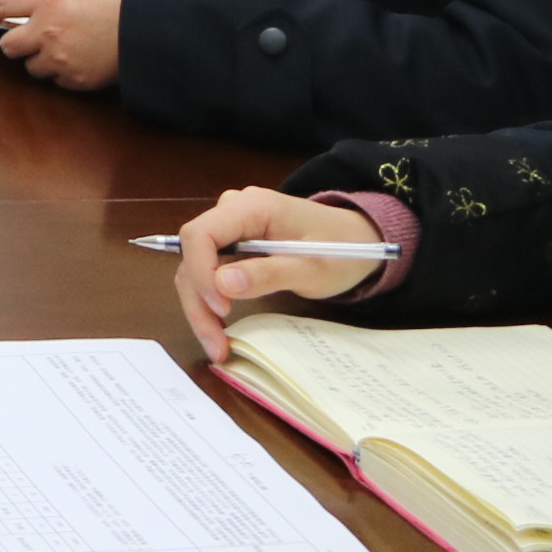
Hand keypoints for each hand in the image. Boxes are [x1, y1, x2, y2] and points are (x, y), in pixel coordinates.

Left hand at [0, 0, 125, 88]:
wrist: (154, 26)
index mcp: (48, 0)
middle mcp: (47, 30)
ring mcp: (60, 58)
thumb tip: (37, 6)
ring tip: (63, 50)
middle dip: (16, 43)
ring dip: (41, 60)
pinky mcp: (76, 79)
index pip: (0, 6)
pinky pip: (57, 81)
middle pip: (8, 46)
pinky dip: (64, 74)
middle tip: (28, 39)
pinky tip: (81, 61)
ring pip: (32, 67)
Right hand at [172, 188, 385, 362]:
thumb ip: (268, 274)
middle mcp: (231, 211)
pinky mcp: (232, 244)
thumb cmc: (343, 250)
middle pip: (192, 255)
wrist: (359, 240)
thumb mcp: (313, 268)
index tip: (222, 309)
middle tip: (214, 344)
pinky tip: (220, 326)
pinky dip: (210, 300)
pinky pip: (209, 270)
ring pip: (195, 267)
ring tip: (216, 344)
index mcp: (250, 207)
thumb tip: (222, 284)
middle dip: (198, 301)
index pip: (200, 234)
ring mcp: (230, 227)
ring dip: (200, 306)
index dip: (202, 272)